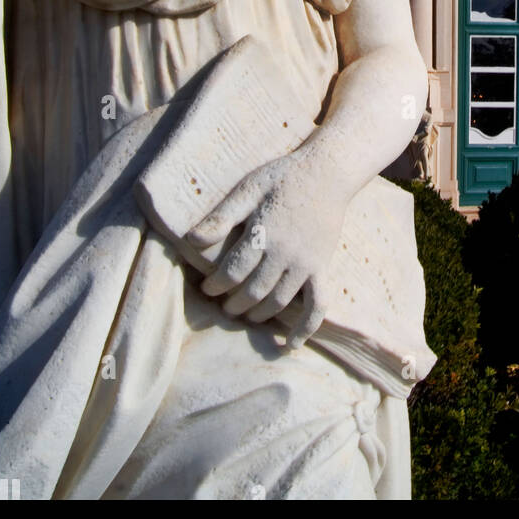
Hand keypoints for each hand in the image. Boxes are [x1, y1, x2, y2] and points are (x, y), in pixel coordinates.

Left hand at [187, 154, 344, 346]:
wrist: (328, 172)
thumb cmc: (282, 177)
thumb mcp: (248, 188)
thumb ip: (222, 216)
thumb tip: (191, 240)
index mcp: (263, 233)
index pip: (233, 271)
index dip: (216, 285)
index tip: (206, 288)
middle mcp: (285, 254)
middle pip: (253, 291)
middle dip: (233, 303)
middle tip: (222, 305)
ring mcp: (306, 264)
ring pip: (278, 301)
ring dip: (258, 314)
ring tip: (245, 315)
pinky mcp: (322, 268)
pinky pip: (317, 305)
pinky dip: (305, 329)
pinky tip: (290, 346)